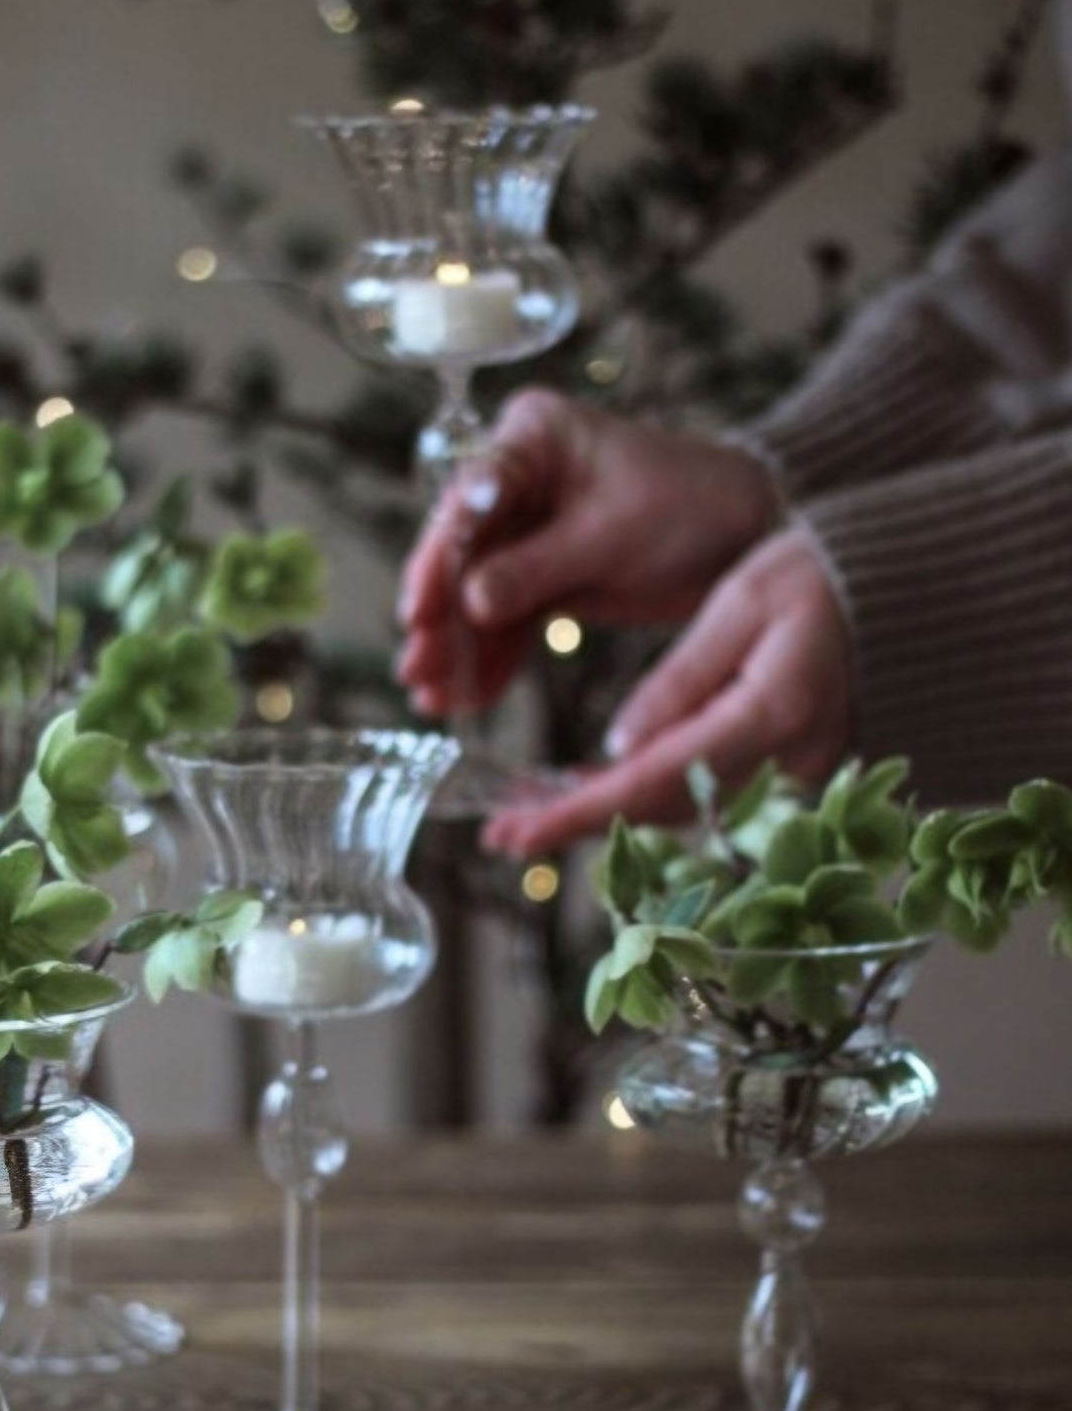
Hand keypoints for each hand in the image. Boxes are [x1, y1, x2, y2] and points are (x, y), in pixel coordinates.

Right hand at [395, 389, 779, 715]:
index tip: (417, 612)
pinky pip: (506, 620)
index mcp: (531, 437)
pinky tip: (470, 698)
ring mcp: (526, 529)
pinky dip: (492, 658)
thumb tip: (467, 601)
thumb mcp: (611, 535)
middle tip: (416, 669)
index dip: (438, 560)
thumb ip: (535, 567)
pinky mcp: (543, 574)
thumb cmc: (689, 506)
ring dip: (457, 648)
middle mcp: (517, 477)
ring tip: (432, 699)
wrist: (749, 532)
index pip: (468, 500)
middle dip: (440, 617)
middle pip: (461, 551)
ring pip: (476, 594)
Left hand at [482, 528, 853, 855]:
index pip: (657, 779)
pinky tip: (590, 791)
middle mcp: (786, 762)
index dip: (582, 813)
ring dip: (607, 815)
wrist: (908, 594)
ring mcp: (794, 776)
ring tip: (528, 814)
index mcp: (771, 713)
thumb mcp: (744, 603)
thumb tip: (616, 747)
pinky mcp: (788, 774)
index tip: (518, 833)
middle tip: (502, 832)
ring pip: (682, 810)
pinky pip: (707, 795)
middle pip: (664, 810)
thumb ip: (682, 678)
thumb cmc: (824, 578)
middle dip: (580, 824)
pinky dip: (646, 796)